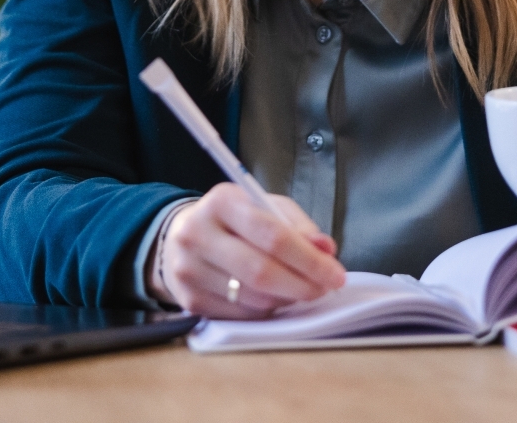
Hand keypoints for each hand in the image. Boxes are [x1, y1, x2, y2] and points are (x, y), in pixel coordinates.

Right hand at [150, 184, 345, 317]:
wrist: (181, 236)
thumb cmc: (234, 220)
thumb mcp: (266, 207)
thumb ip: (298, 226)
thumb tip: (326, 250)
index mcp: (221, 202)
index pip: (272, 235)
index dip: (309, 259)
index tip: (335, 273)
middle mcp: (198, 234)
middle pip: (261, 271)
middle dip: (302, 284)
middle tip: (325, 288)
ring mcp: (190, 270)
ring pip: (253, 298)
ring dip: (287, 299)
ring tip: (301, 290)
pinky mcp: (189, 300)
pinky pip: (241, 314)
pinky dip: (266, 309)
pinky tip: (274, 297)